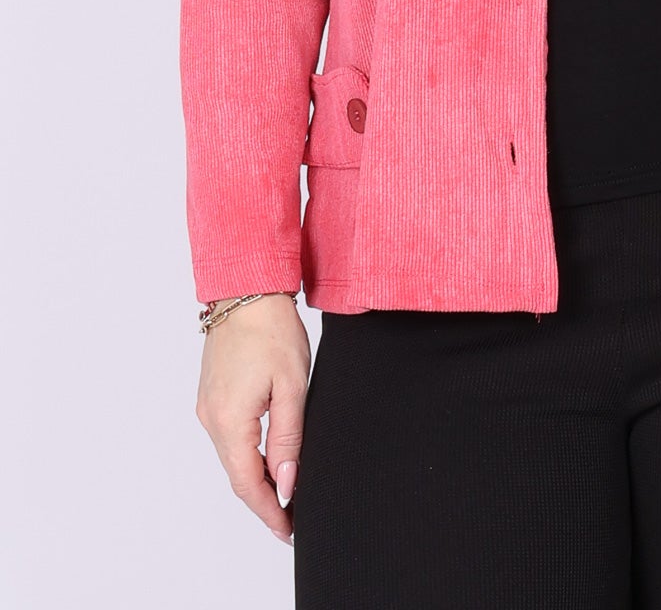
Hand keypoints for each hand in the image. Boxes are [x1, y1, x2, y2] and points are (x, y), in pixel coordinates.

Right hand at [195, 294, 310, 544]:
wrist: (247, 290)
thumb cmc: (272, 330)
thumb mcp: (291, 387)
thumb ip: (288, 439)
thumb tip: (286, 484)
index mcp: (229, 420)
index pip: (248, 483)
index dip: (270, 511)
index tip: (289, 531)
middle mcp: (211, 419)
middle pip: (238, 475)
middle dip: (265, 500)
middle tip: (291, 519)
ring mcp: (207, 407)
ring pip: (232, 458)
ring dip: (256, 478)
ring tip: (285, 492)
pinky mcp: (211, 396)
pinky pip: (229, 438)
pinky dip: (247, 455)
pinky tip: (268, 458)